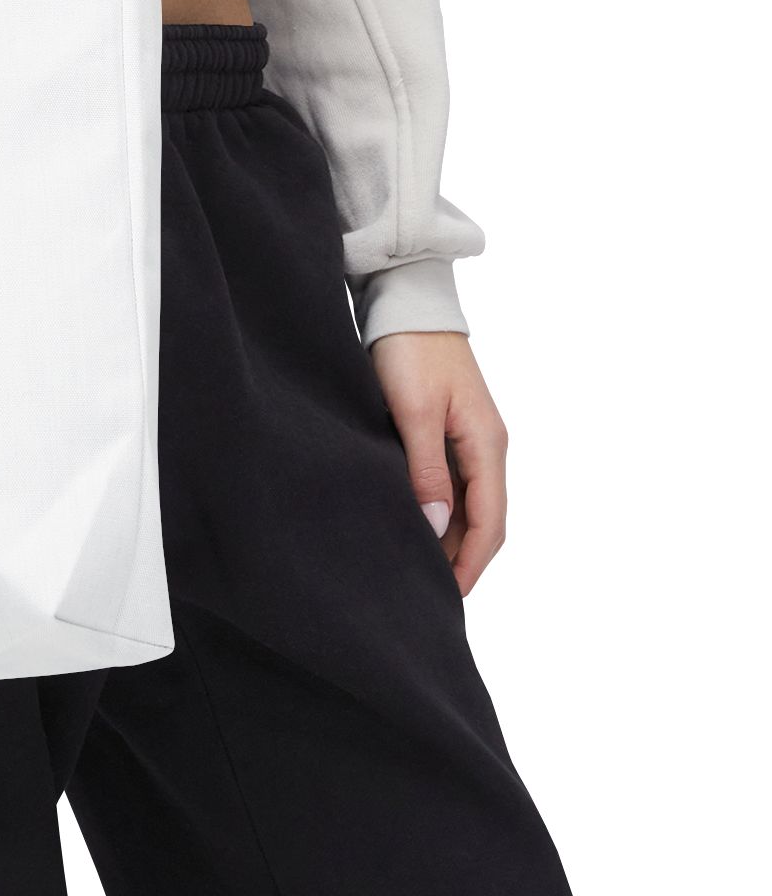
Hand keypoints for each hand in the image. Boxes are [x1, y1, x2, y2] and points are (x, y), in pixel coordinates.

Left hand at [370, 331, 508, 594]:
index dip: (471, 563)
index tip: (448, 595)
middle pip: (483, 518)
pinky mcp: (448, 426)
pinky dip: (438, 507)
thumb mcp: (414, 412)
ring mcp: (469, 436)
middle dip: (462, 556)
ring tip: (419, 563)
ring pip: (467, 502)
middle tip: (430, 590)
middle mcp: (486, 445)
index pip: (490, 522)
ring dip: (450, 534)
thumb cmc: (410, 350)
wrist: (406, 301)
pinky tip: (414, 519)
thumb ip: (426, 468)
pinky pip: (452, 481)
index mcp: (487, 444)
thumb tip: (439, 526)